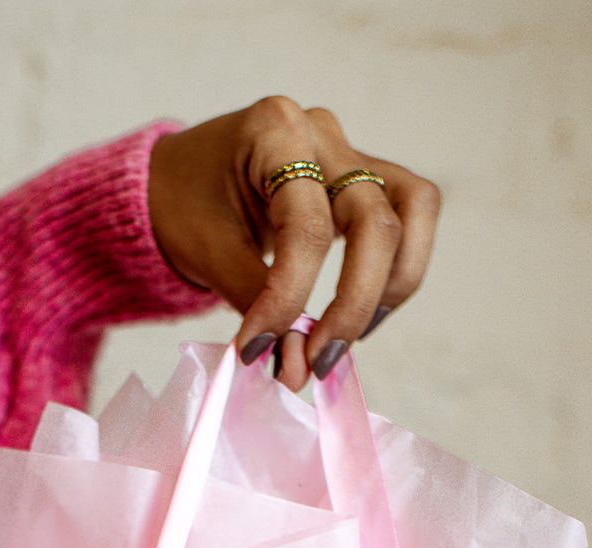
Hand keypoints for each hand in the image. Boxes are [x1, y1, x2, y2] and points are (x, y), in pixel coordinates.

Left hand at [148, 97, 439, 390]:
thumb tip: (297, 370)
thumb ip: (256, 307)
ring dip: (393, 285)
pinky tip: (366, 310)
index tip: (259, 349)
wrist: (177, 183)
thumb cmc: (185, 206)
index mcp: (275, 132)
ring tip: (352, 336)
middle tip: (317, 361)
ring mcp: (351, 152)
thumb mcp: (207, 254)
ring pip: (414, 211)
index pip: (308, 228)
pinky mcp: (366, 179)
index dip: (290, 299)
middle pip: (377, 222)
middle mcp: (323, 134)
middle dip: (353, 304)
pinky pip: (411, 216)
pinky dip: (398, 269)